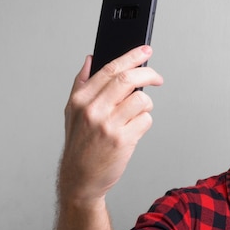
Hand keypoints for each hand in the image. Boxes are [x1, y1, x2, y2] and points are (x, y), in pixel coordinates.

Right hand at [58, 46, 163, 204]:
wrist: (80, 178)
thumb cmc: (79, 145)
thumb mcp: (72, 112)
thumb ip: (81, 84)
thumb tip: (91, 59)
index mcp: (81, 99)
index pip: (110, 69)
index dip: (131, 56)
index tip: (145, 50)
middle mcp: (93, 110)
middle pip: (128, 79)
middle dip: (149, 74)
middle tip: (157, 78)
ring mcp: (108, 125)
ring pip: (141, 100)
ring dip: (146, 105)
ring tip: (138, 113)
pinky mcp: (123, 141)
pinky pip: (145, 121)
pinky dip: (145, 122)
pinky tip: (134, 130)